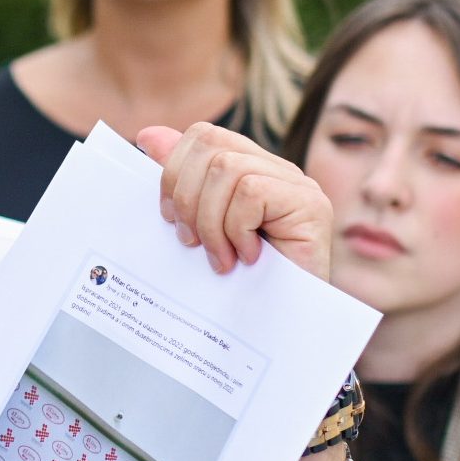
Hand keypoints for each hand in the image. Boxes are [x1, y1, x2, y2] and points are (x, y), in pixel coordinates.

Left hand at [139, 124, 333, 279]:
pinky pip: (253, 193)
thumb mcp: (201, 228)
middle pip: (211, 145)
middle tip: (190, 241)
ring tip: (219, 257)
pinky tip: (247, 257)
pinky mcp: (310, 204)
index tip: (169, 218)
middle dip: (186, 196)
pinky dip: (238, 229)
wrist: (286, 325)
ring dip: (211, 221)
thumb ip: (181, 182)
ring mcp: (298, 184)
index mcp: (251, 168)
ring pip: (228, 169)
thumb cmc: (243, 281)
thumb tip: (148, 137)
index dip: (174, 171)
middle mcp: (277, 169)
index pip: (204, 136)